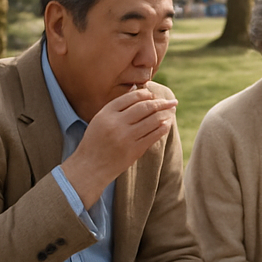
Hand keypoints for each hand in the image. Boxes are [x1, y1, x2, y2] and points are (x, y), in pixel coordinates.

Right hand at [63, 87, 177, 207]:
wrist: (90, 167)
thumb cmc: (95, 142)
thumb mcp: (100, 120)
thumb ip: (116, 109)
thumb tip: (139, 94)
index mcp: (106, 113)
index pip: (131, 97)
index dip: (145, 94)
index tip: (153, 94)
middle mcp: (117, 123)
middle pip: (145, 107)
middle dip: (161, 102)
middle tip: (172, 101)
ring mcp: (126, 137)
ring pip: (153, 120)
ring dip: (165, 114)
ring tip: (172, 111)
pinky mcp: (134, 150)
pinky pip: (154, 135)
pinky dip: (163, 128)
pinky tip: (167, 124)